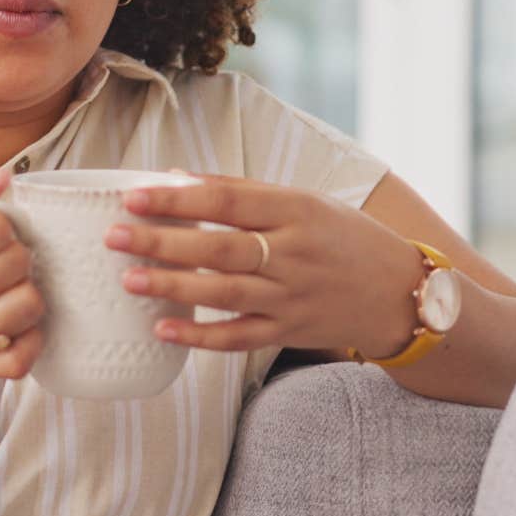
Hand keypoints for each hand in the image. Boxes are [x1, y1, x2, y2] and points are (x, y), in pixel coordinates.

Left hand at [107, 175, 426, 356]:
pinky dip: (201, 337)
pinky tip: (164, 328)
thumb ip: (243, 192)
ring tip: (128, 279)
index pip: (228, 199)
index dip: (179, 198)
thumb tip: (175, 178)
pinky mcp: (290, 332)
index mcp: (296, 210)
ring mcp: (292, 297)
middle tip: (114, 235)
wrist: (400, 292)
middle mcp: (294, 253)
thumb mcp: (304, 201)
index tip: (134, 195)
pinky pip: (239, 338)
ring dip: (174, 285)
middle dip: (163, 241)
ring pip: (225, 292)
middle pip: (220, 247)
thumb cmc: (344, 238)